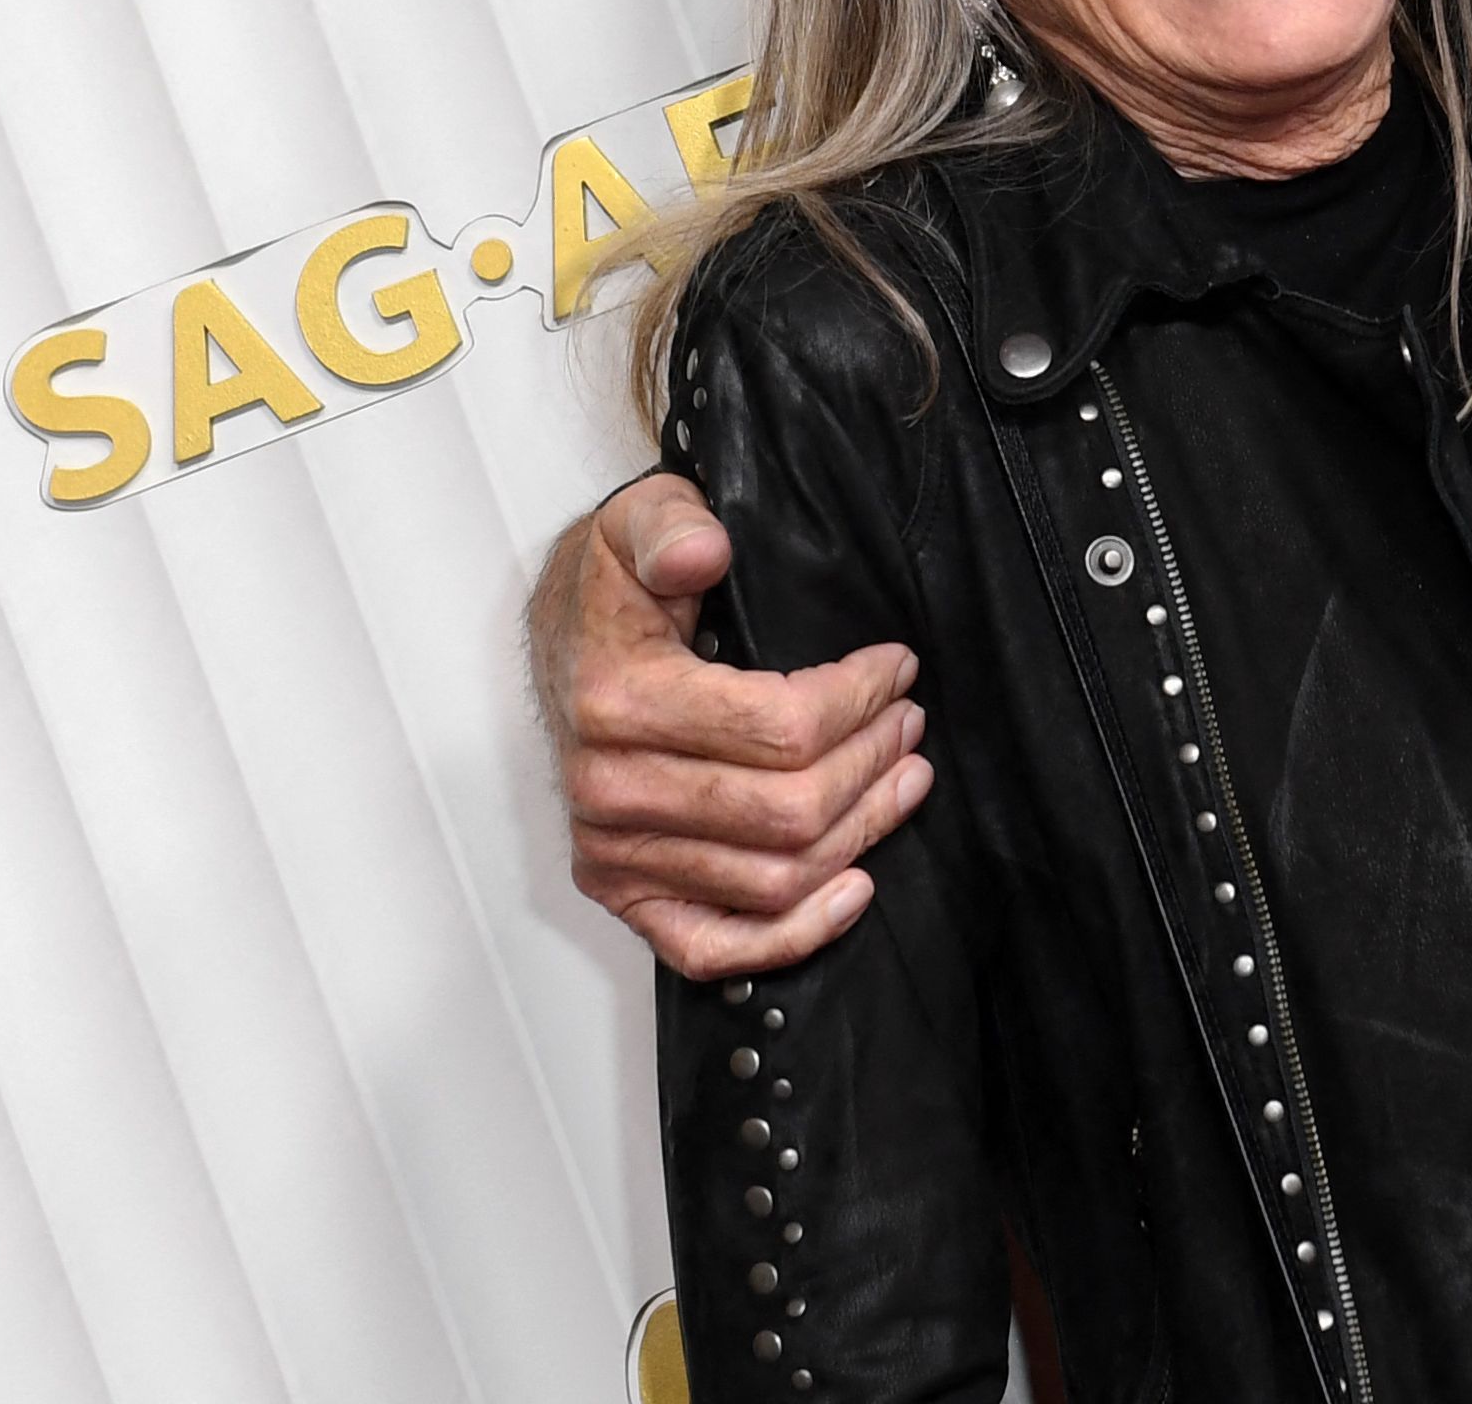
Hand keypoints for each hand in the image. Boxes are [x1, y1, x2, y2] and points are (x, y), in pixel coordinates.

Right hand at [528, 472, 931, 979]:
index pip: (779, 728)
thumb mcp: (637, 522)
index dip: (859, 701)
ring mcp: (614, 854)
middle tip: (909, 721)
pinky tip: (854, 890)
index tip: (895, 668)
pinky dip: (794, 935)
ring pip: (773, 879)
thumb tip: (703, 550)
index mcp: (616, 702)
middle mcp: (609, 791)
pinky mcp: (624, 896)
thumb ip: (669, 526)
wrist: (562, 645)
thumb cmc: (612, 591)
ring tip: (903, 778)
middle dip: (872, 762)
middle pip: (788, 812)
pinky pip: (715, 949)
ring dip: (859, 833)